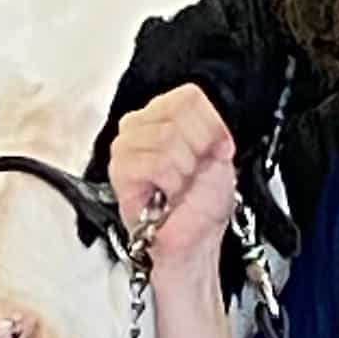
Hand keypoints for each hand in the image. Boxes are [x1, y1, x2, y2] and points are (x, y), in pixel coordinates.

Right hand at [105, 82, 238, 277]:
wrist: (193, 240)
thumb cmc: (201, 204)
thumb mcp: (219, 156)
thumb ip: (211, 129)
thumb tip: (206, 126)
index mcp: (165, 116)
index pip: (188, 97)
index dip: (210, 126)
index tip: (215, 151)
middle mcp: (142, 126)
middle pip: (177, 114)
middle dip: (197, 150)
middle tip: (192, 174)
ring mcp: (126, 146)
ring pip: (165, 137)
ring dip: (183, 170)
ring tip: (178, 186)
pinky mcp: (119, 170)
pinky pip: (154, 162)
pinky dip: (170, 182)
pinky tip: (165, 193)